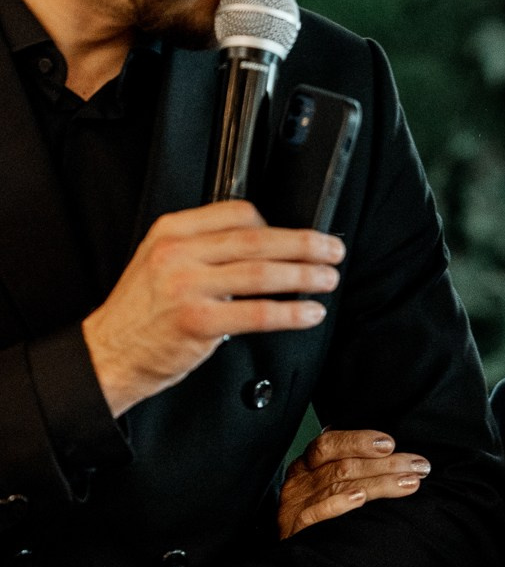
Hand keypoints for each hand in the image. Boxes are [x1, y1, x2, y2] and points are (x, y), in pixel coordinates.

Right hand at [82, 200, 345, 416]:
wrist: (109, 353)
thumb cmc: (142, 314)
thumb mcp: (160, 262)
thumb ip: (202, 248)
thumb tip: (262, 246)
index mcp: (172, 231)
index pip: (236, 213)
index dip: (277, 224)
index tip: (300, 236)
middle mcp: (178, 253)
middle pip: (257, 239)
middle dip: (304, 244)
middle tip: (332, 250)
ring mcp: (187, 286)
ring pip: (261, 273)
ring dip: (304, 275)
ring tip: (327, 279)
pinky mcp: (197, 321)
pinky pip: (257, 313)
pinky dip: (290, 312)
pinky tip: (309, 313)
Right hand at [278, 429, 430, 538]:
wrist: (289, 558)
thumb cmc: (317, 514)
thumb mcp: (326, 484)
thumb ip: (349, 466)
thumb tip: (392, 452)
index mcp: (307, 465)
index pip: (329, 444)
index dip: (358, 441)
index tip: (390, 444)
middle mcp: (300, 482)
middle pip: (343, 466)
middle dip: (386, 465)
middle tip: (418, 466)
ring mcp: (296, 506)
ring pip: (338, 487)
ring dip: (378, 483)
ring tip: (409, 483)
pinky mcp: (296, 530)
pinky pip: (315, 514)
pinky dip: (339, 504)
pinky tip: (360, 499)